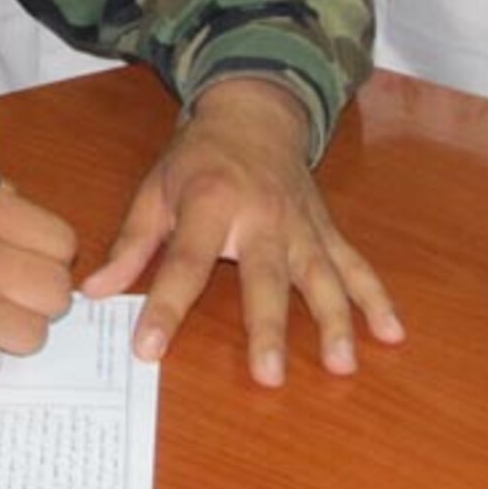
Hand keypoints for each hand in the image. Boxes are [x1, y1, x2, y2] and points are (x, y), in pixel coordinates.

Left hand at [82, 77, 404, 383]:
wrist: (255, 113)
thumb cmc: (198, 158)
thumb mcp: (154, 190)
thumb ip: (130, 244)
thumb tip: (94, 292)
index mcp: (210, 202)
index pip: (184, 262)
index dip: (165, 306)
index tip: (149, 348)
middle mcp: (262, 216)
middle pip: (266, 277)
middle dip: (268, 327)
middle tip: (268, 375)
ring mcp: (301, 225)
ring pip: (321, 276)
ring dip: (335, 321)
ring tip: (342, 366)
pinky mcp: (326, 230)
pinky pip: (355, 265)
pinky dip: (376, 299)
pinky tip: (393, 333)